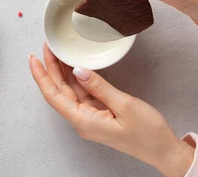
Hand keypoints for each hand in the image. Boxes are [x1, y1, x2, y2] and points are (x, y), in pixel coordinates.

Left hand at [29, 44, 193, 176]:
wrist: (164, 150)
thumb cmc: (148, 133)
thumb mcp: (124, 105)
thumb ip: (98, 86)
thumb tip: (78, 70)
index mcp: (84, 121)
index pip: (53, 96)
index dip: (41, 76)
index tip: (33, 59)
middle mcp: (83, 120)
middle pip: (59, 91)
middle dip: (50, 68)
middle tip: (47, 46)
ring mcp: (90, 117)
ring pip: (70, 91)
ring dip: (63, 72)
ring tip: (58, 51)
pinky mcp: (100, 114)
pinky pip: (83, 93)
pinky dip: (77, 78)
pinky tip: (75, 66)